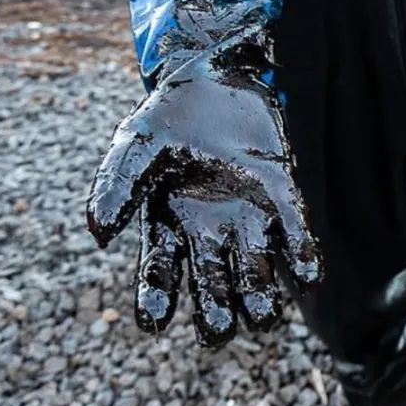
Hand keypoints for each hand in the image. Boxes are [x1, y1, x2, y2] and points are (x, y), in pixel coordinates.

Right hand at [86, 43, 321, 346]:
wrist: (216, 77)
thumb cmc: (171, 116)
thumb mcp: (136, 145)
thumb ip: (116, 186)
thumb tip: (99, 237)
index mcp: (168, 226)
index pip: (159, 275)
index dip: (155, 300)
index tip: (154, 323)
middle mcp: (208, 233)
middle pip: (213, 286)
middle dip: (216, 312)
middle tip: (218, 329)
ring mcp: (248, 218)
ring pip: (256, 273)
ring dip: (261, 297)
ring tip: (263, 315)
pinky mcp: (282, 198)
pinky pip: (295, 235)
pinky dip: (302, 257)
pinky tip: (306, 276)